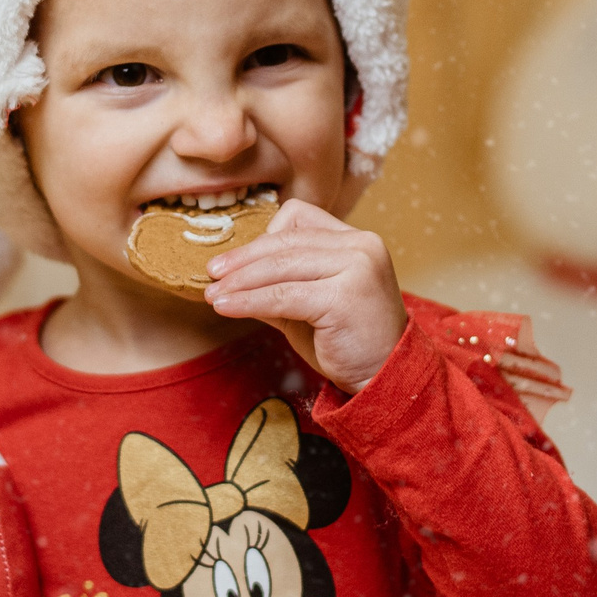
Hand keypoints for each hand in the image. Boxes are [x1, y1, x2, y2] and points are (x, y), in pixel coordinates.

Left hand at [204, 198, 407, 392]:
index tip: (233, 260)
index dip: (262, 237)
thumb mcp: (309, 304)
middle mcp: (361, 245)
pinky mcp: (344, 296)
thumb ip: (278, 285)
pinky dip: (249, 302)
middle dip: (242, 259)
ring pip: (282, 266)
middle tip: (211, 275)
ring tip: (213, 295)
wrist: (384, 378)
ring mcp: (357, 267)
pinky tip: (227, 308)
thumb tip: (228, 278)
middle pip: (286, 240)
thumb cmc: (348, 343)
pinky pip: (283, 295)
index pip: (298, 218)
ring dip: (240, 282)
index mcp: (356, 240)